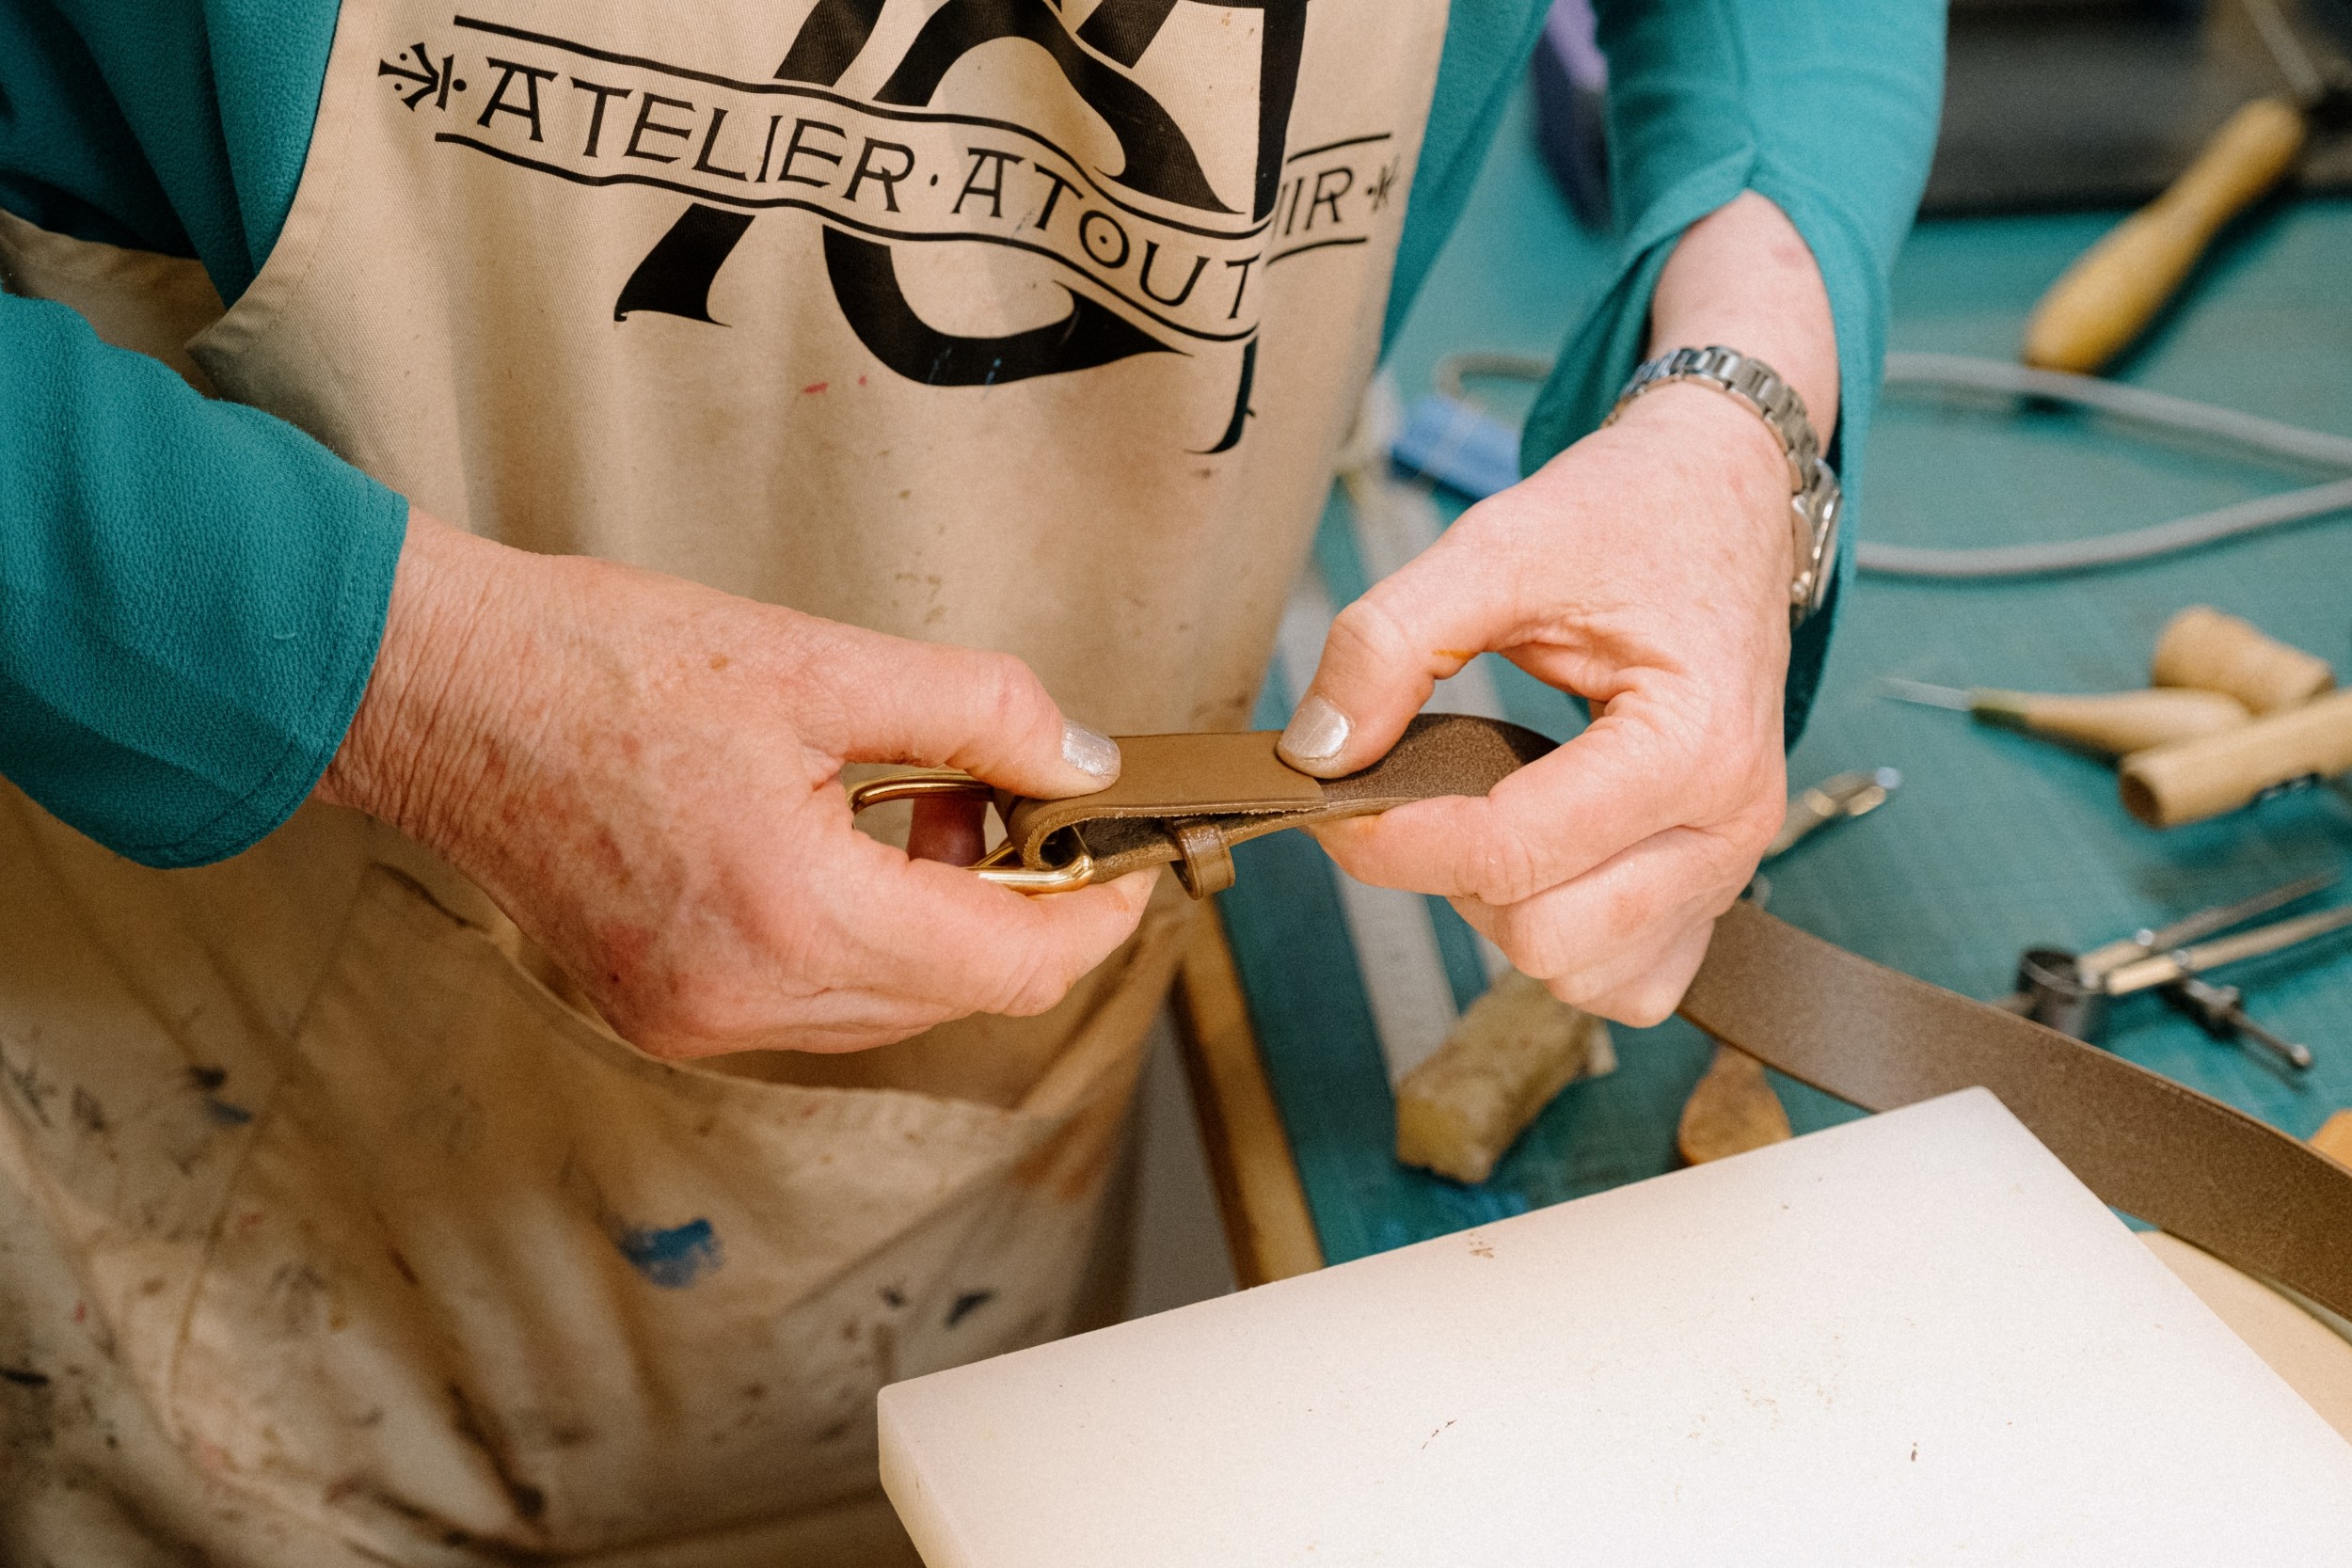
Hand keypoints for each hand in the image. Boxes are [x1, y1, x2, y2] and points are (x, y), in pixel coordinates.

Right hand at [318, 510, 1153, 1057]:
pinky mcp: (663, 1010)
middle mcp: (748, 1001)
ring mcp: (698, 1020)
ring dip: (935, 915)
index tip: (1128, 868)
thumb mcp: (824, 665)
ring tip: (918, 798)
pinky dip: (858, 929)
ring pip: (888, 1000)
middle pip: (956, 991)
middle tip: (1012, 792)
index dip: (1092, 919)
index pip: (1011, 969)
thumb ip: (979, 715)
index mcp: (798, 919)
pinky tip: (844, 837)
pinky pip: (813, 996)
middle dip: (1012, 902)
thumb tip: (1084, 764)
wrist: (441, 690)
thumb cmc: (605, 663)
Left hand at [1276, 193, 1835, 1024]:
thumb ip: (1391, 641)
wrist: (1724, 498)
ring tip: (1485, 821)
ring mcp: (1731, 864)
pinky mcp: (1716, 883)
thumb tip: (1320, 750)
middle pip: (1547, 937)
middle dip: (1454, 879)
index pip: (1511, 852)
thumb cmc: (1633, 517)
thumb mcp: (1496, 545)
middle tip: (1415, 800)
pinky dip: (1569, 944)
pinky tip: (1536, 865)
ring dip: (1508, 917)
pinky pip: (1633, 978)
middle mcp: (1729, 822)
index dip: (1396, 841)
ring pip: (1586, 975)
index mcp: (1691, 742)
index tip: (1333, 802)